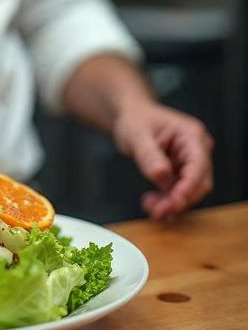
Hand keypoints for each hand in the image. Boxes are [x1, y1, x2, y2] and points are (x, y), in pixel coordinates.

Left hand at [112, 101, 213, 219]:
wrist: (131, 118)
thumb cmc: (136, 120)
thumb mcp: (137, 135)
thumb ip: (149, 155)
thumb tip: (162, 176)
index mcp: (192, 135)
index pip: (198, 166)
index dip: (188, 187)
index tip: (174, 202)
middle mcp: (197, 149)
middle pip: (198, 183)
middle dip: (179, 200)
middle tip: (157, 211)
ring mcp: (191, 162)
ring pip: (190, 191)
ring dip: (171, 203)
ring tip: (150, 206)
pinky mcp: (182, 172)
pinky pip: (179, 191)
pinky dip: (167, 200)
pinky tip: (152, 202)